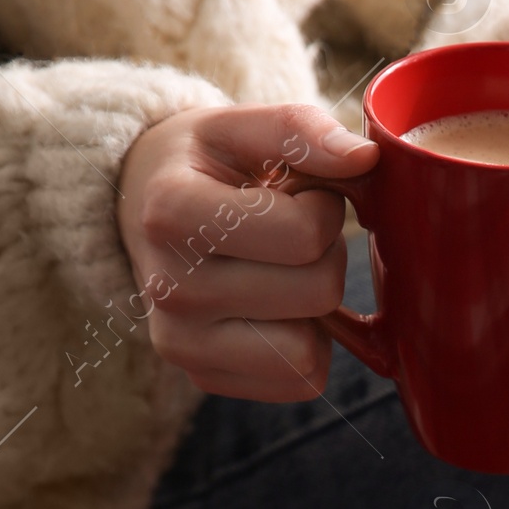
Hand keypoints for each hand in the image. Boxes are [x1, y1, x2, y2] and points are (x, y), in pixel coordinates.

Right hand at [117, 103, 378, 399]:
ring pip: (310, 351)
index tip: (296, 194)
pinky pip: (301, 382)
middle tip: (291, 236)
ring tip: (280, 272)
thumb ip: (301, 129)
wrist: (144, 211)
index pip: (303, 234)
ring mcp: (181, 343)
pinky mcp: (202, 377)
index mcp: (173, 211)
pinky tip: (274, 310)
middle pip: (318, 292)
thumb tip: (364, 158)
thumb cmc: (204, 166)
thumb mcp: (239, 127)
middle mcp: (169, 287)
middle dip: (325, 256)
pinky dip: (305, 346)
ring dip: (316, 309)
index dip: (324, 208)